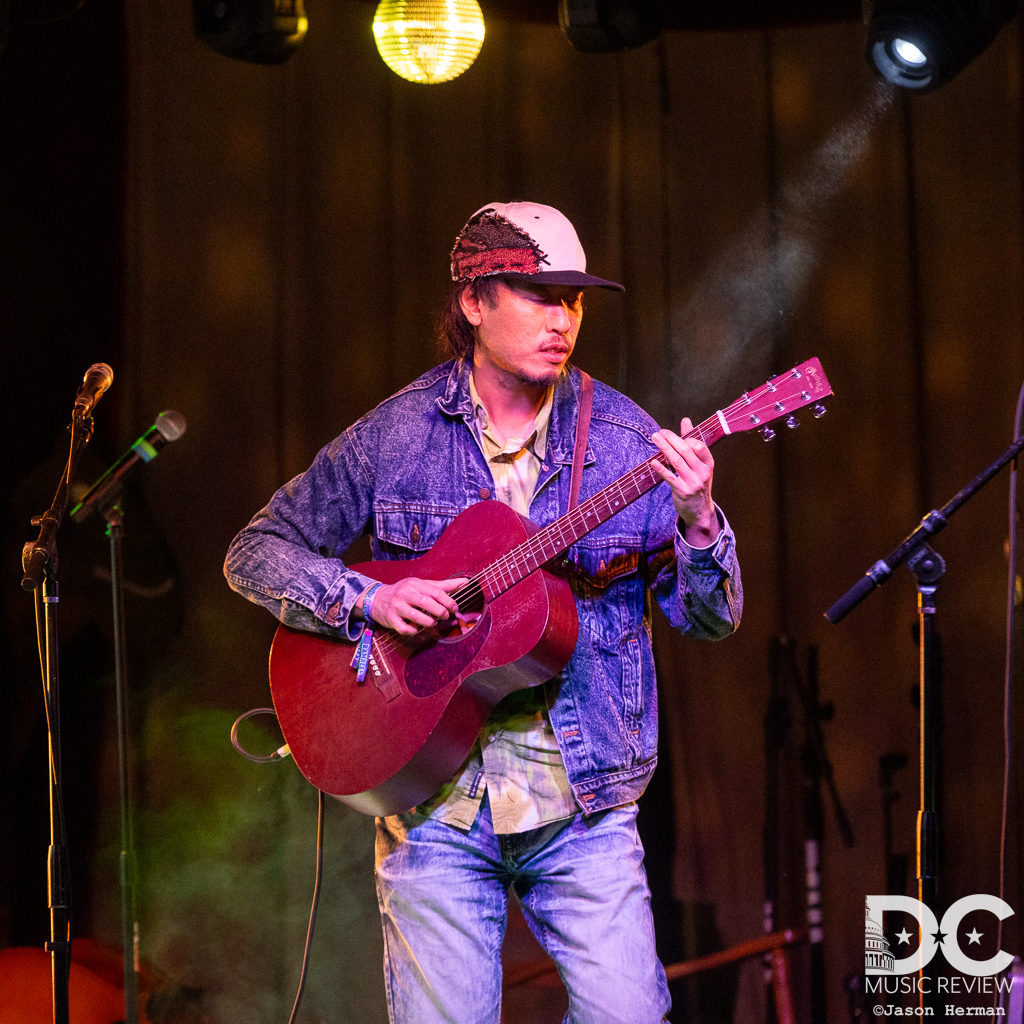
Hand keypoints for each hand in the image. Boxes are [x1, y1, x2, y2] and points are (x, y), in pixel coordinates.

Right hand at [361, 576, 467, 635]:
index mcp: (415, 584)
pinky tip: (417, 628)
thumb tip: (465, 581)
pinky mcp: (390, 619)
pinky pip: (405, 629)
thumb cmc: (405, 591)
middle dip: (440, 612)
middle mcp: (405, 594)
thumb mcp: (422, 585)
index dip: (448, 601)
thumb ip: (443, 585)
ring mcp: (397, 607)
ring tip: (433, 622)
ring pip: (416, 617)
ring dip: (428, 622)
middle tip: (445, 616)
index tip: (455, 608)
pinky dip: (414, 631)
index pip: (435, 592)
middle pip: (426, 603)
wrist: (377, 598)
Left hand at [651, 417, 718, 545]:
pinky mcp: (683, 492)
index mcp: (708, 463)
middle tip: (659, 433)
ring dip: (664, 448)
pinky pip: (670, 478)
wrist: (699, 511)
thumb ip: (692, 441)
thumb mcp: (699, 464)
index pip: (699, 446)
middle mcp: (702, 472)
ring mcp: (693, 482)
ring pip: (677, 462)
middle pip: (686, 451)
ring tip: (655, 439)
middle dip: (671, 440)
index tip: (670, 434)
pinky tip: (653, 461)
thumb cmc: (697, 482)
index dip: (685, 438)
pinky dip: (661, 469)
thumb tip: (685, 420)